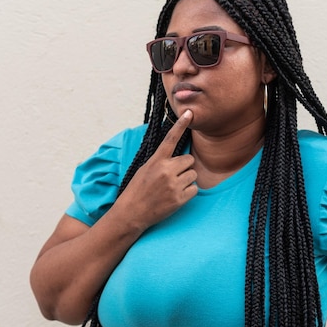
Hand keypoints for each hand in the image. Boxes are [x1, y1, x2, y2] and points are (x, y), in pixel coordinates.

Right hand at [119, 109, 197, 230]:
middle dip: (185, 167)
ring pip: (193, 174)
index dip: (181, 125)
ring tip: (173, 187)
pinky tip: (176, 196)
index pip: (170, 139)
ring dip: (187, 179)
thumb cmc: (137, 190)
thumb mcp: (144, 169)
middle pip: (189, 160)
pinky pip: (194, 189)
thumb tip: (175, 155)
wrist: (132, 213)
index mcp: (156, 161)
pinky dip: (188, 192)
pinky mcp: (179, 198)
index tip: (189, 113)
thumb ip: (160, 161)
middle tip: (173, 176)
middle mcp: (165, 170)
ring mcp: (173, 184)